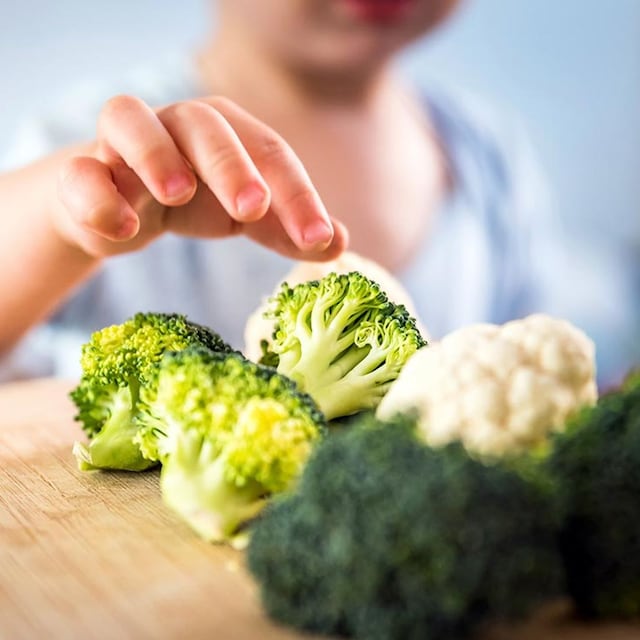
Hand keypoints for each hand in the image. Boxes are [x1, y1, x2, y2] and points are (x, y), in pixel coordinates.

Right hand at [54, 95, 347, 259]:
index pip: (271, 153)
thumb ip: (286, 227)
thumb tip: (340, 244)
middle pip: (206, 125)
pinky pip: (82, 172)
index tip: (320, 239)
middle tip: (253, 208)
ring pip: (131, 120)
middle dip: (231, 164)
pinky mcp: (84, 172)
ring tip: (177, 193)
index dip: (298, 195)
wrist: (118, 208)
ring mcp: (125, 144)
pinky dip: (99, 194)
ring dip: (155, 153)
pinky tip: (125, 228)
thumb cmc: (193, 203)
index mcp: (228, 132)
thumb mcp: (244, 215)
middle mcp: (178, 126)